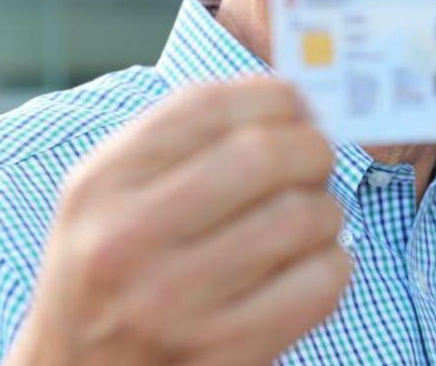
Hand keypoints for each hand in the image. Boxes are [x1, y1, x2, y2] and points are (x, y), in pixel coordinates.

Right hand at [3, 77, 349, 365]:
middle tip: (316, 162)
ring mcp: (173, 303)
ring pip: (300, 217)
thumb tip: (288, 97)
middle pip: (262, 156)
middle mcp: (128, 240)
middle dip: (312, 149)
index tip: (297, 107)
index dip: (273, 96)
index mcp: (101, 186)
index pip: (208, 107)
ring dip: (326, 211)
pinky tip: (310, 267)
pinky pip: (319, 284)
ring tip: (310, 221)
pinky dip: (333, 265)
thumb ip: (182, 143)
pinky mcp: (221, 353)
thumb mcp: (109, 199)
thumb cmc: (110, 277)